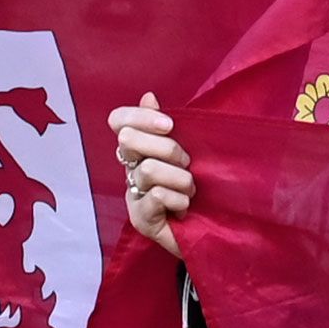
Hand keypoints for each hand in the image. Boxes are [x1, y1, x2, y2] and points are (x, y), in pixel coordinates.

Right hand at [107, 94, 192, 249]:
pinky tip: (185, 208)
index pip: (119, 120)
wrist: (209, 231)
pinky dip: (178, 199)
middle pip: (129, 140)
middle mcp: (129, 168)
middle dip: (167, 148)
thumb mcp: (187, 153)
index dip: (140, 117)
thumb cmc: (198, 188)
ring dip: (180, 179)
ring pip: (148, 170)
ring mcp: (132, 194)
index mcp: (139, 148)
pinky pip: (155, 196)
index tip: (170, 125)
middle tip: (187, 163)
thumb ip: (166, 127)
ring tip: (191, 191)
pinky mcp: (140, 219)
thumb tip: (149, 96)